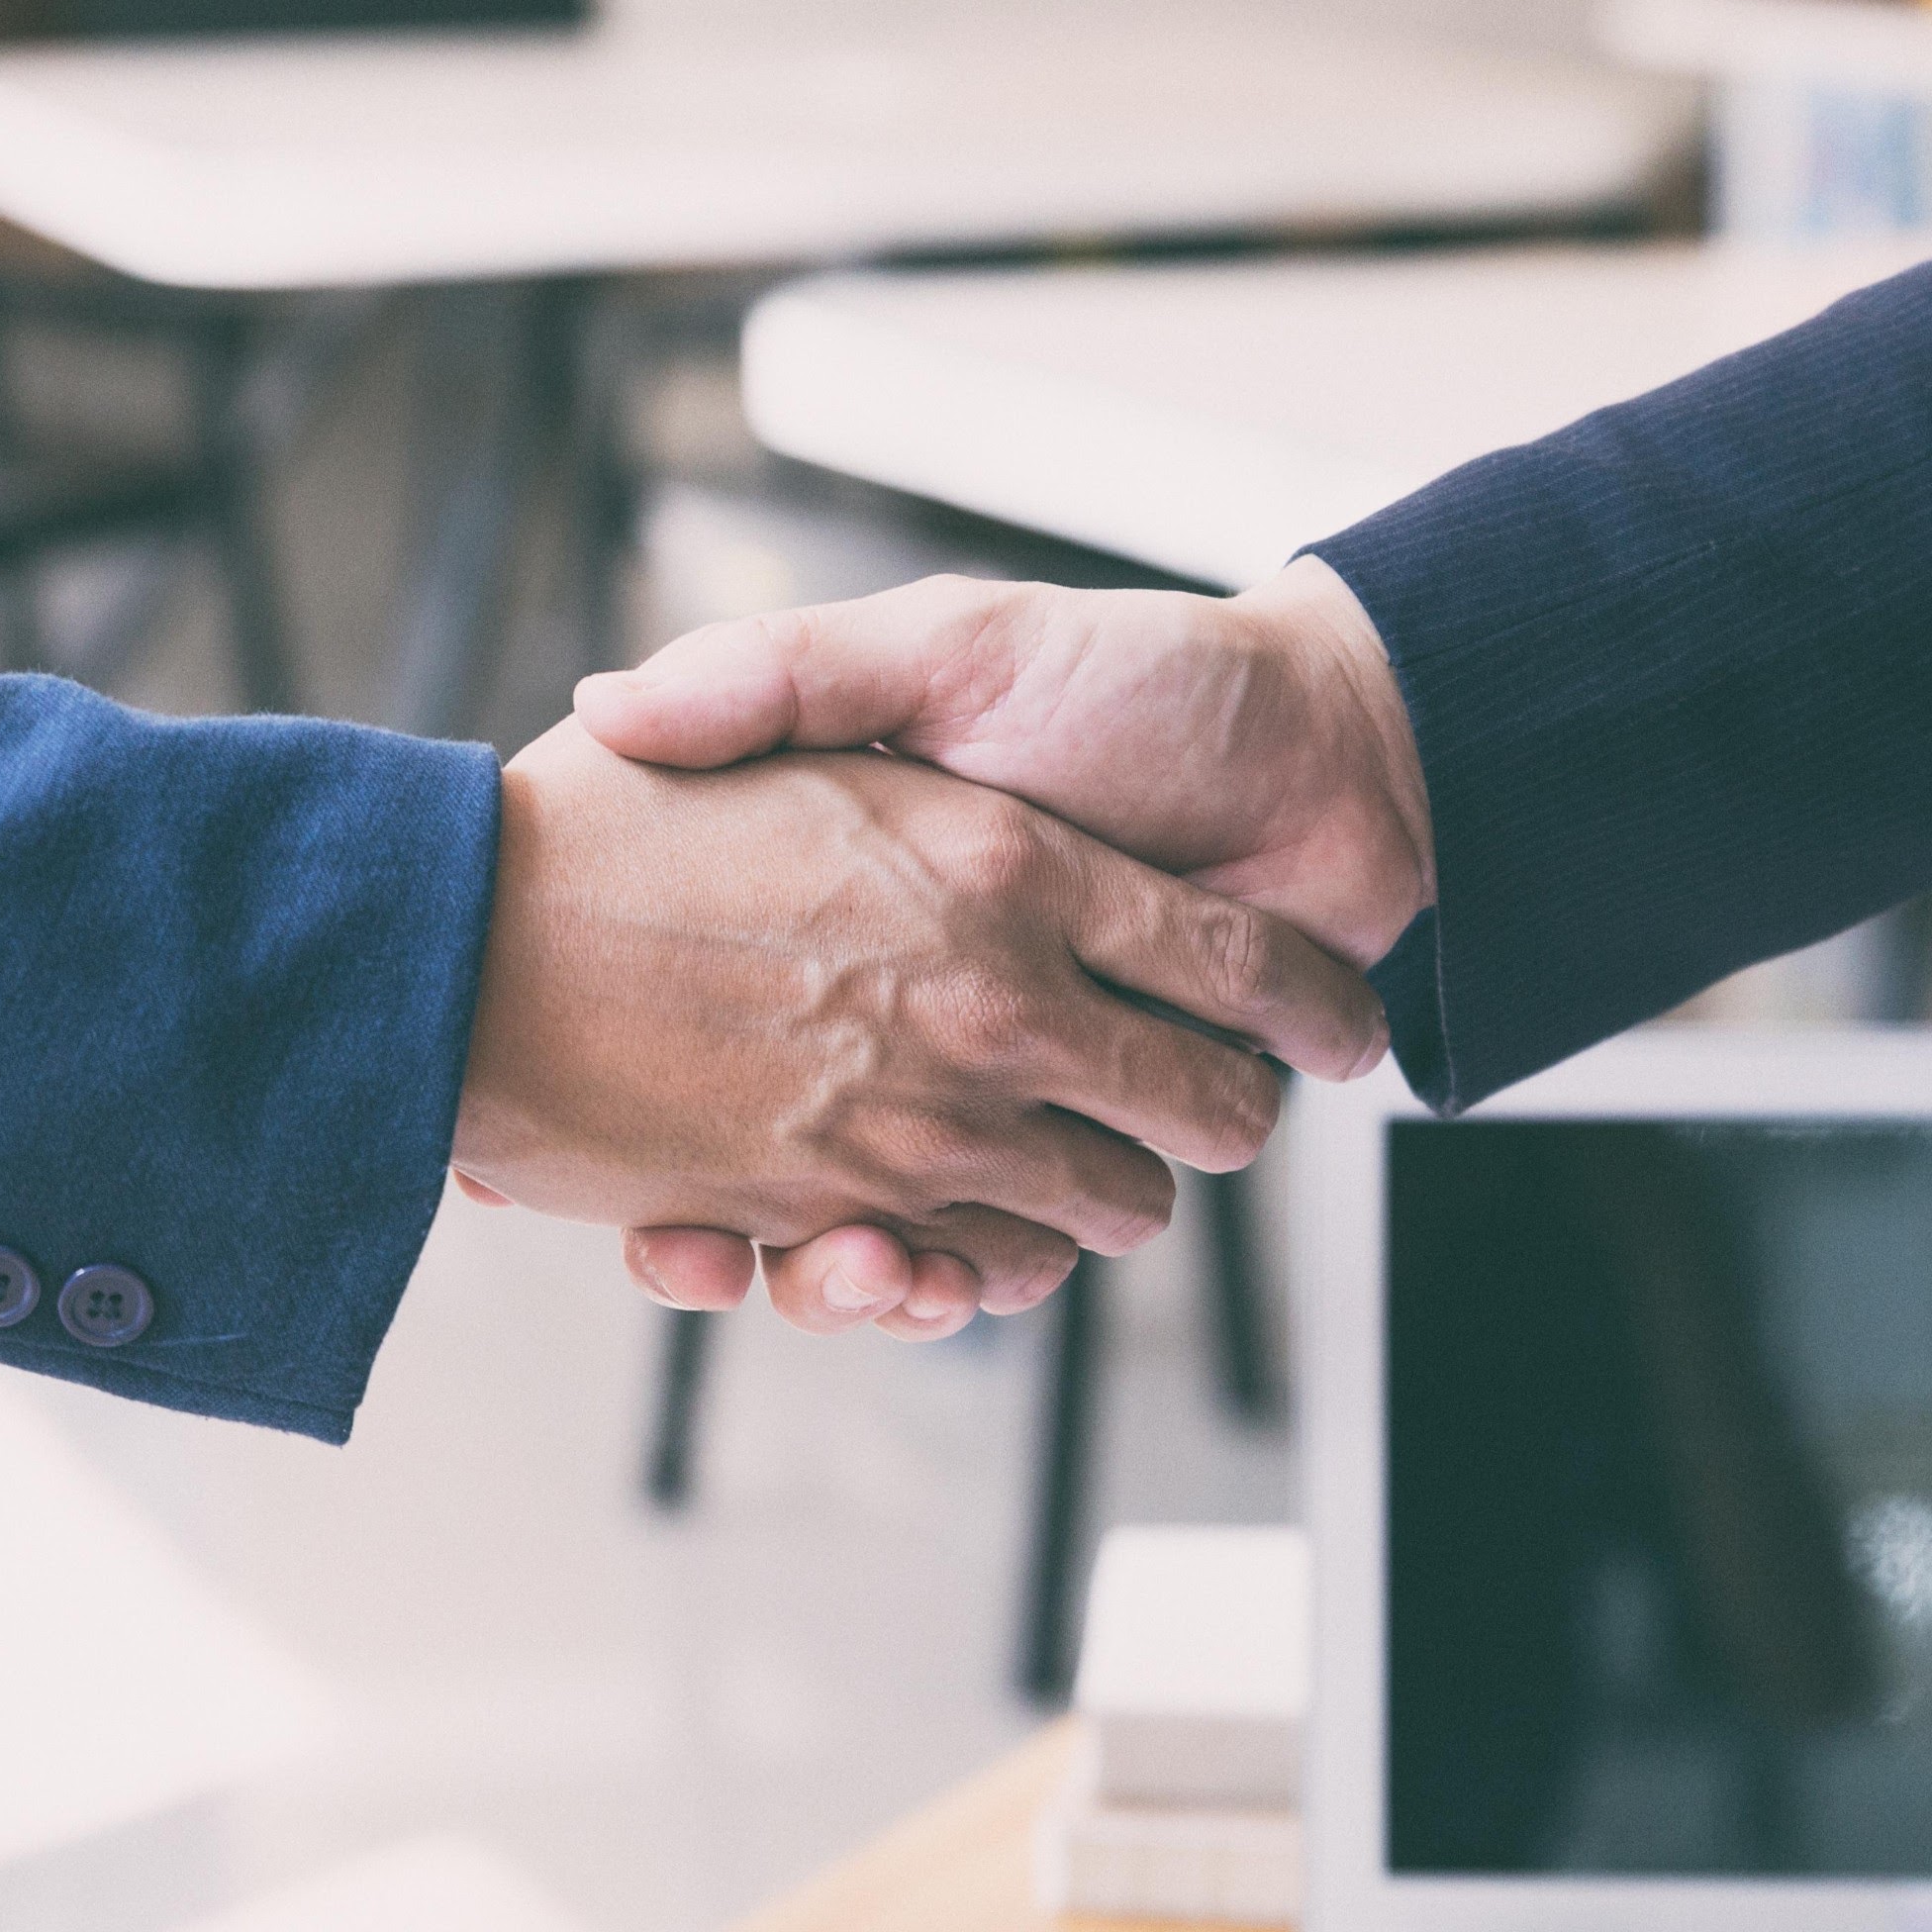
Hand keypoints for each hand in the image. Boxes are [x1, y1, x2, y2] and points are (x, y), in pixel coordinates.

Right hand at [570, 560, 1431, 1323]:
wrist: (1329, 754)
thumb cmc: (1135, 682)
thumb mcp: (940, 645)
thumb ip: (792, 669)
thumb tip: (608, 707)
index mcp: (878, 919)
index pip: (701, 1039)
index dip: (650, 1121)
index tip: (603, 1165)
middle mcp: (936, 1017)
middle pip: (797, 1166)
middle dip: (769, 1225)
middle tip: (732, 1238)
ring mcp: (1012, 1087)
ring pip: (891, 1238)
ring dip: (861, 1274)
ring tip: (846, 1258)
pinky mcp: (1097, 1140)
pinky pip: (999, 1256)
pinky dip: (952, 1286)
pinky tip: (921, 1272)